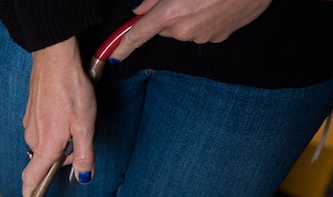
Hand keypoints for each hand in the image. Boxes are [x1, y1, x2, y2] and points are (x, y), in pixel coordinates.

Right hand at [20, 37, 96, 196]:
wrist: (55, 59)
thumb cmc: (72, 91)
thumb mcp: (86, 126)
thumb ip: (84, 156)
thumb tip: (84, 178)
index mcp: (46, 147)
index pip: (31, 179)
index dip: (31, 192)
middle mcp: (33, 139)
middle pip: (45, 160)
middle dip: (62, 156)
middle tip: (80, 137)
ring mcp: (29, 125)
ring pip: (45, 143)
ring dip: (59, 139)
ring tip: (74, 117)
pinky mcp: (30, 112)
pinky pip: (42, 128)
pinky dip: (54, 125)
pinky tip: (64, 108)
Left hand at [111, 0, 271, 61]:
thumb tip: (141, 9)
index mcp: (170, 13)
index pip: (138, 35)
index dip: (123, 46)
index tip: (114, 56)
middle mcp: (184, 30)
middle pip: (163, 28)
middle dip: (166, 15)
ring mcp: (202, 36)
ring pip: (183, 30)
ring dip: (187, 16)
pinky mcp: (218, 38)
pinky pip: (201, 31)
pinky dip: (204, 20)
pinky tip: (217, 4)